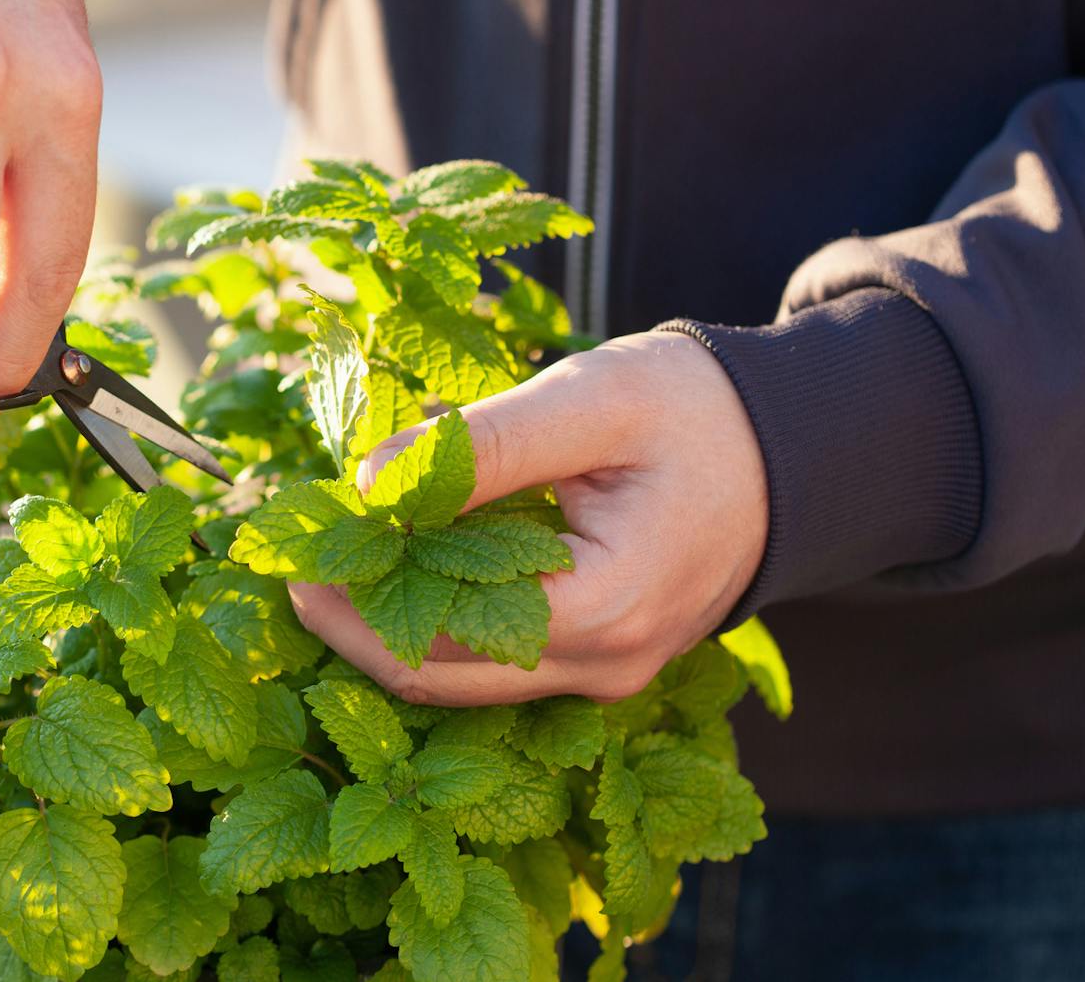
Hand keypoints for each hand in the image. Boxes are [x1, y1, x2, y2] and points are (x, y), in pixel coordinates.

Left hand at [290, 332, 768, 704]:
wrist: (798, 447)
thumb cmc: (699, 412)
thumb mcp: (592, 400)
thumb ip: (483, 447)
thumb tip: (368, 482)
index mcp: (604, 608)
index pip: (437, 632)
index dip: (352, 593)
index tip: (295, 539)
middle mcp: (604, 666)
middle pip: (436, 678)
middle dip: (351, 623)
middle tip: (286, 563)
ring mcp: (605, 675)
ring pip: (459, 684)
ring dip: (384, 628)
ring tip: (326, 562)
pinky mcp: (600, 661)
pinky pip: (494, 666)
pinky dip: (432, 626)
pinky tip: (394, 570)